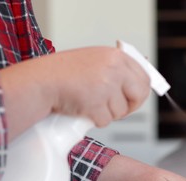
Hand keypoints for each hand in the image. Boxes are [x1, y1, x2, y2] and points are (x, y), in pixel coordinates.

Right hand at [0, 46, 149, 140]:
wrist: (41, 82)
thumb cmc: (63, 73)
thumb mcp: (94, 61)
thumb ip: (116, 70)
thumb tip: (138, 85)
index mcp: (116, 56)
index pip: (144, 77)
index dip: (140, 92)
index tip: (134, 99)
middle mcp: (114, 68)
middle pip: (140, 94)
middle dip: (131, 106)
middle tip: (118, 110)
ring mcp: (106, 86)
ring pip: (121, 111)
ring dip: (106, 113)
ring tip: (89, 102)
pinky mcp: (96, 103)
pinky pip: (105, 120)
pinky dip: (94, 119)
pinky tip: (82, 108)